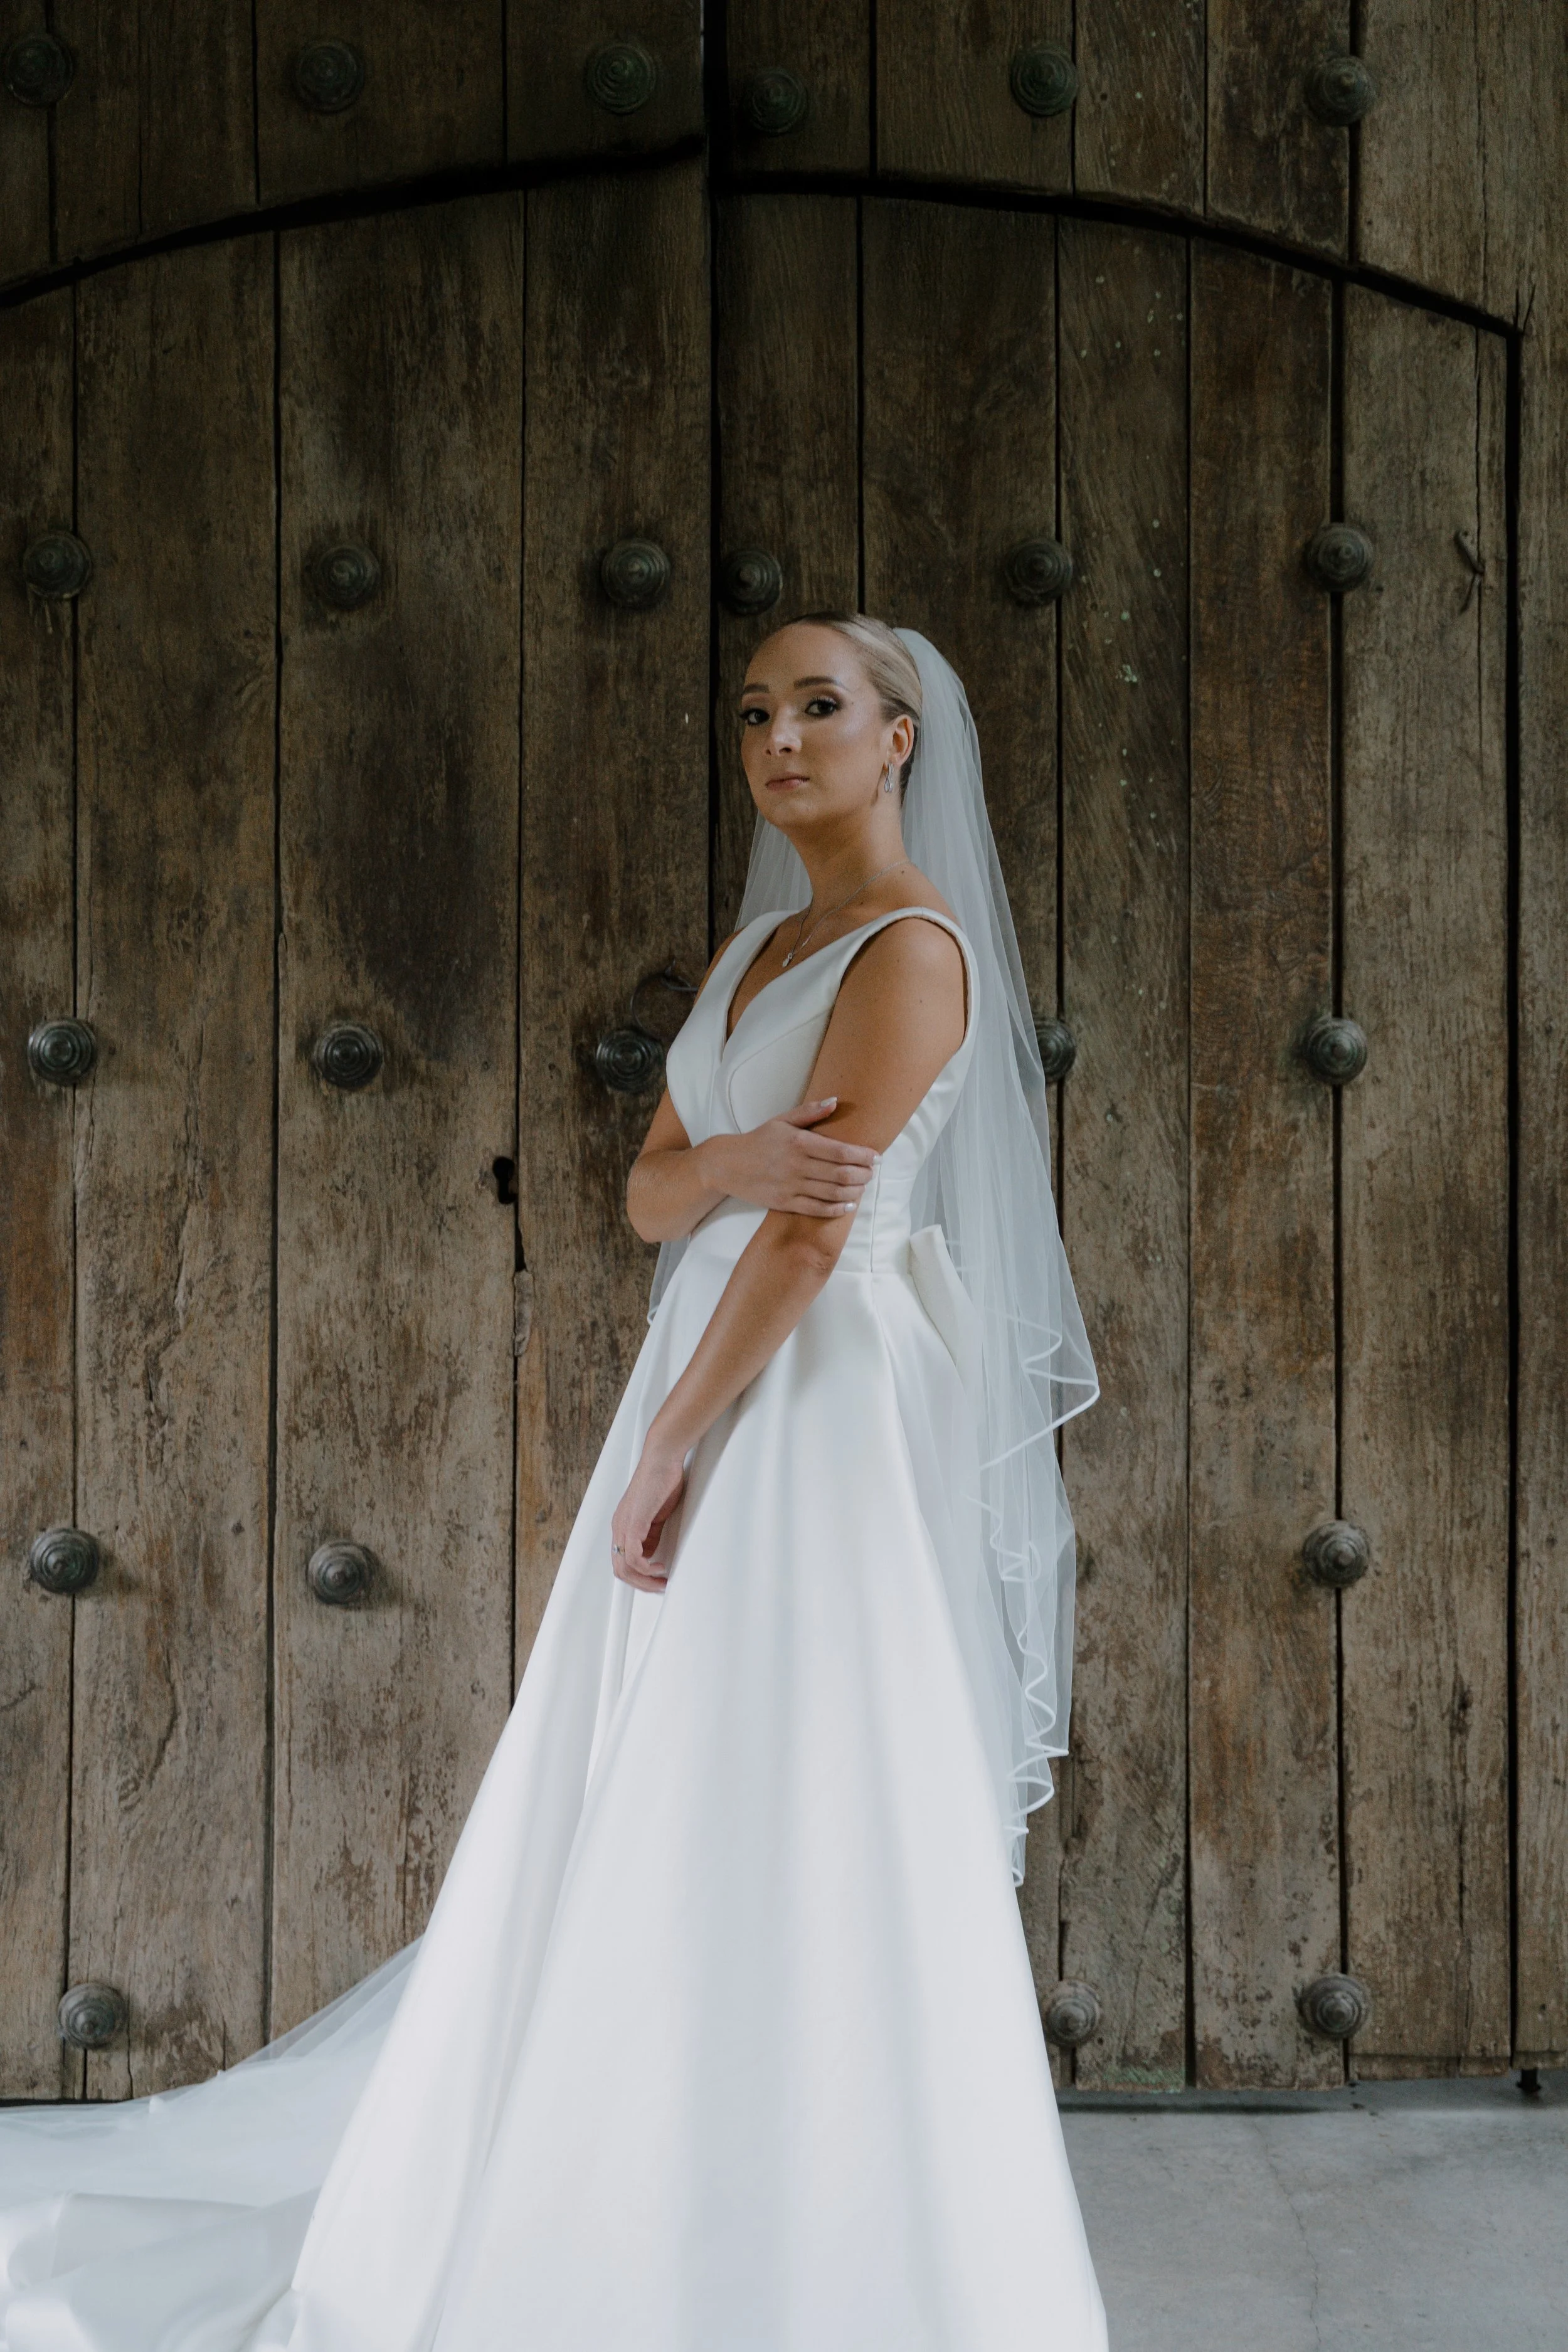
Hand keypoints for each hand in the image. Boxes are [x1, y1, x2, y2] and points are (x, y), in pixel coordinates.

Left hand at [611, 1439, 687, 1591]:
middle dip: (641, 1584)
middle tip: (659, 1587)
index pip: (622, 1561)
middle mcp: (619, 1527)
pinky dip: (646, 1568)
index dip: (638, 1576)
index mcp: (623, 1525)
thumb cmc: (661, 1481)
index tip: (655, 1580)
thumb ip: (651, 1535)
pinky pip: (634, 1556)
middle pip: (620, 1570)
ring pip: (625, 1567)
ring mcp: (624, 1526)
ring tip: (662, 1581)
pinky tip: (659, 1566)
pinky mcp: (634, 1523)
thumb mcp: (656, 1516)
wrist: (661, 1459)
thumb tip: (651, 1554)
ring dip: (645, 1580)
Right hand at [713, 1098, 875, 1217]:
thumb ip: (810, 1112)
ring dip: (854, 1191)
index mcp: (798, 1142)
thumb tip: (836, 1101)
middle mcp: (796, 1165)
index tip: (876, 1157)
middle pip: (840, 1173)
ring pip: (832, 1193)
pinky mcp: (784, 1203)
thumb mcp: (781, 1121)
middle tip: (872, 1173)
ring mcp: (790, 1186)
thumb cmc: (758, 1140)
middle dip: (863, 1174)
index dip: (862, 1155)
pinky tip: (848, 1205)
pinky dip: (836, 1209)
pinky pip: (816, 1209)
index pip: (840, 1150)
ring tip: (863, 1187)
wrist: (727, 1165)